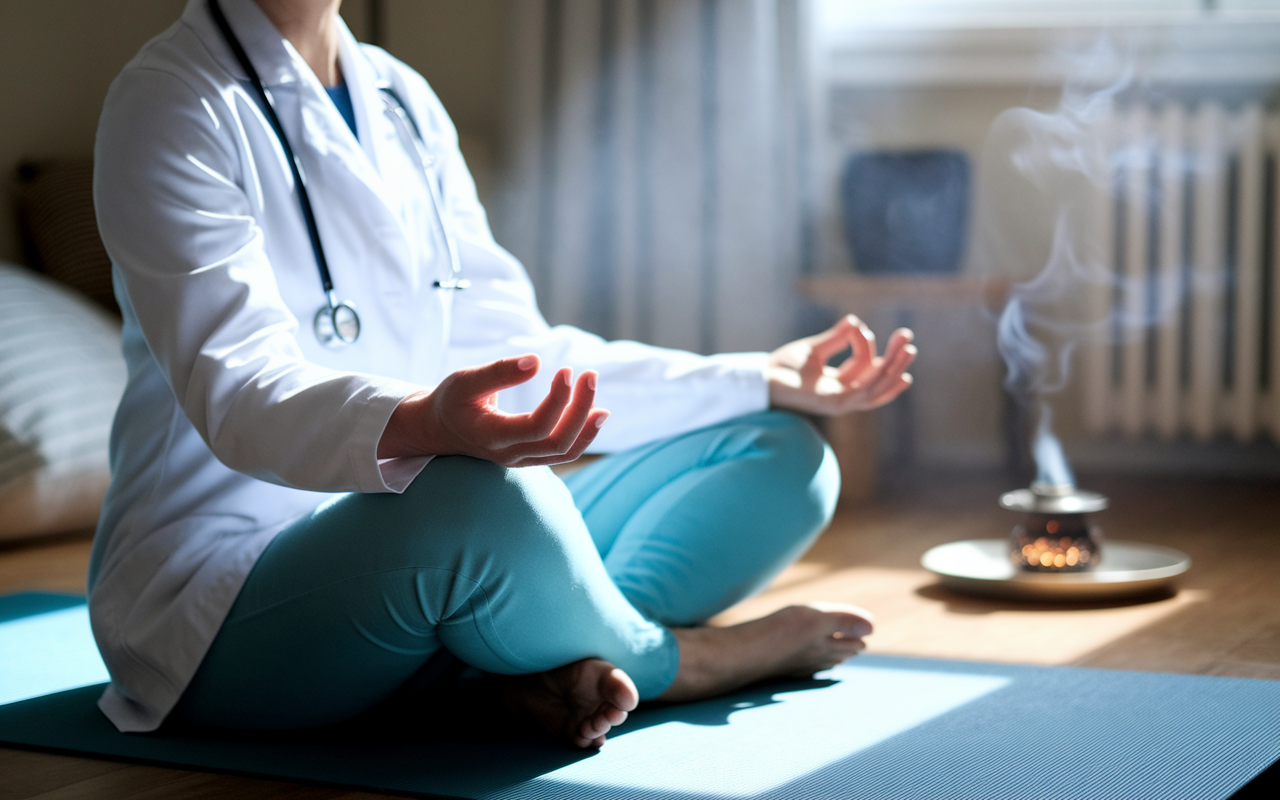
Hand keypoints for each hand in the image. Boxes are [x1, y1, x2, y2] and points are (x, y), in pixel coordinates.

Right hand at [377, 355, 608, 466]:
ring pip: (565, 453)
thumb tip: (537, 361)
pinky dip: (583, 435)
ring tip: (602, 403)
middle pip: (558, 443)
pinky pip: (563, 452)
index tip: (566, 371)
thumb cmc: (451, 400)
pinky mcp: (530, 456)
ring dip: (587, 427)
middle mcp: (509, 454)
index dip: (558, 399)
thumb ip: (499, 372)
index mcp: (491, 436)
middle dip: (581, 410)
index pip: (536, 426)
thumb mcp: (465, 380)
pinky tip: (596, 414)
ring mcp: (521, 460)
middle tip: (590, 376)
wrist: (440, 429)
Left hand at [767, 315, 915, 415]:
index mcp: (838, 382)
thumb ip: (835, 338)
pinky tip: (896, 373)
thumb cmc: (781, 367)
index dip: (868, 345)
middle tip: (908, 338)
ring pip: (876, 387)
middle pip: (877, 378)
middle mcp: (842, 394)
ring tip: (908, 349)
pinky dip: (880, 383)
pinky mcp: (833, 404)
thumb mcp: (812, 348)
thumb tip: (856, 321)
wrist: (760, 380)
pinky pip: (863, 394)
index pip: (866, 367)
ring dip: (894, 368)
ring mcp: (839, 402)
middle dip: (895, 359)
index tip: (860, 327)